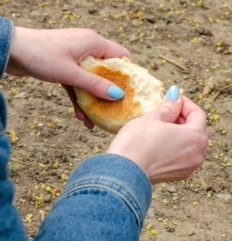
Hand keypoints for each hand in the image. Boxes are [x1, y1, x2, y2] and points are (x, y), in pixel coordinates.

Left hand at [6, 26, 130, 127]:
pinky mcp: (64, 66)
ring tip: (97, 121)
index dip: (129, 74)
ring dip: (94, 100)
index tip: (133, 93)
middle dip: (111, 93)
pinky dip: (80, 98)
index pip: (122, 56)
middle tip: (117, 111)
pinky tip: (81, 117)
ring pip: (92, 81)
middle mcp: (87, 48)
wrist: (9, 50)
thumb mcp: (71, 74)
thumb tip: (119, 96)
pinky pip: (78, 84)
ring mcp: (75, 57)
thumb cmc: (41, 56)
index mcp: (93, 42)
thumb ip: (95, 85)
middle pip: (108, 72)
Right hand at [107, 89, 208, 183]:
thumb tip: (176, 97)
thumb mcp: (154, 118)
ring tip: (162, 125)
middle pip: (198, 130)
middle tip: (167, 110)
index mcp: (196, 137)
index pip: (198, 114)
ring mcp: (190, 167)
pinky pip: (184, 156)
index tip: (172, 98)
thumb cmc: (138, 143)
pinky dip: (177, 146)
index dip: (185, 103)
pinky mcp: (179, 175)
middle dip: (184, 118)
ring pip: (191, 144)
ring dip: (181, 132)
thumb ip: (169, 107)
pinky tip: (161, 141)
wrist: (124, 173)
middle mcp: (198, 154)